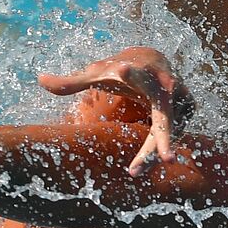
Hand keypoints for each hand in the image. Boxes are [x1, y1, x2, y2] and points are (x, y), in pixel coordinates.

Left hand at [38, 46, 193, 175]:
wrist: (153, 58)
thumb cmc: (120, 69)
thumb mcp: (96, 73)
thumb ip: (71, 82)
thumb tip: (39, 80)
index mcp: (139, 72)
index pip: (134, 72)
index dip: (129, 73)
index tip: (121, 69)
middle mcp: (164, 84)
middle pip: (164, 115)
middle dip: (165, 137)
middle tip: (168, 160)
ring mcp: (180, 97)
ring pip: (172, 131)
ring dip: (159, 150)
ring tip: (141, 169)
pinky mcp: (188, 108)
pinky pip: (176, 133)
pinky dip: (162, 146)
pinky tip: (151, 152)